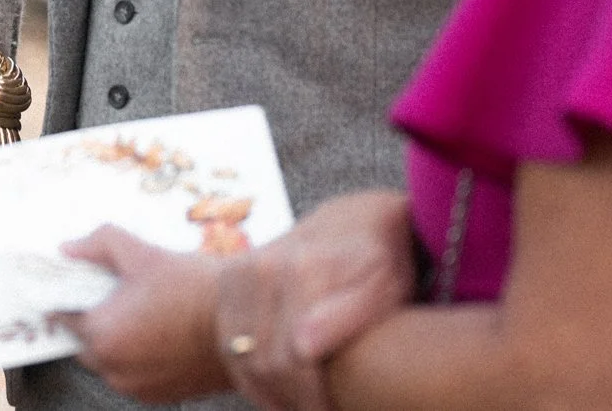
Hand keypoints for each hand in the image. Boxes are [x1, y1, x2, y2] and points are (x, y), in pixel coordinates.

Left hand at [56, 226, 230, 402]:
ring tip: (144, 313)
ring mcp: (138, 387)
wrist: (243, 321)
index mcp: (102, 334)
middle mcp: (114, 368)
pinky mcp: (160, 396)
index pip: (63, 317)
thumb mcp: (141, 254)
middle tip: (118, 296)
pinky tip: (159, 333)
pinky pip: (134, 376)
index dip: (70, 298)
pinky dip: (139, 358)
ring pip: (110, 362)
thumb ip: (98, 245)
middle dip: (95, 320)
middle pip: (84, 342)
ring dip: (117, 341)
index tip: (80, 287)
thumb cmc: (195, 289)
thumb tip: (69, 248)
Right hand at [213, 190, 413, 410]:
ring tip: (305, 407)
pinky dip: (251, 379)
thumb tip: (302, 348)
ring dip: (272, 394)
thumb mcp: (384, 284)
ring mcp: (240, 274)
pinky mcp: (227, 283)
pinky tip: (279, 395)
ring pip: (244, 359)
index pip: (294, 360)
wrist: (352, 218)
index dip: (315, 399)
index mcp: (303, 271)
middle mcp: (263, 269)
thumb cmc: (379, 260)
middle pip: (267, 363)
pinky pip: (228, 346)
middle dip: (295, 401)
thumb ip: (348, 314)